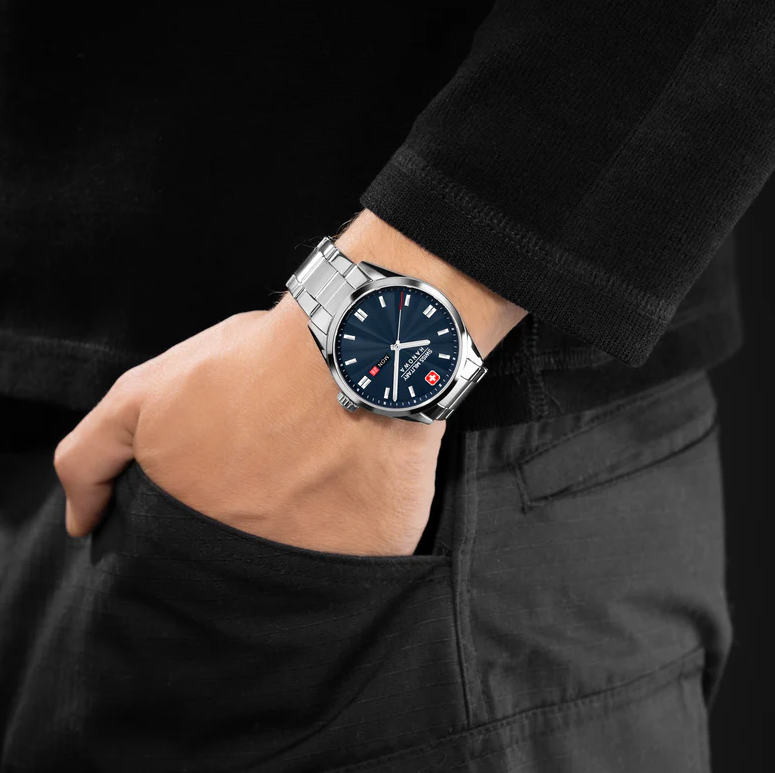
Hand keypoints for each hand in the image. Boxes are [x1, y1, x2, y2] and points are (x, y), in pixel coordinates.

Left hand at [54, 210, 524, 554]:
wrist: (357, 352)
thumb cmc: (258, 366)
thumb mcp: (148, 393)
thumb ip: (94, 456)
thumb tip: (84, 522)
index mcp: (193, 523)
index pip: (175, 560)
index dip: (191, 529)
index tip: (214, 499)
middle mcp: (246, 558)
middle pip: (230, 575)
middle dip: (240, 538)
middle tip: (267, 486)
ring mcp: (311, 566)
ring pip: (290, 579)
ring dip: (294, 544)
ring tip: (310, 489)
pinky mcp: (371, 560)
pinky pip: (352, 569)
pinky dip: (347, 543)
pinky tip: (351, 500)